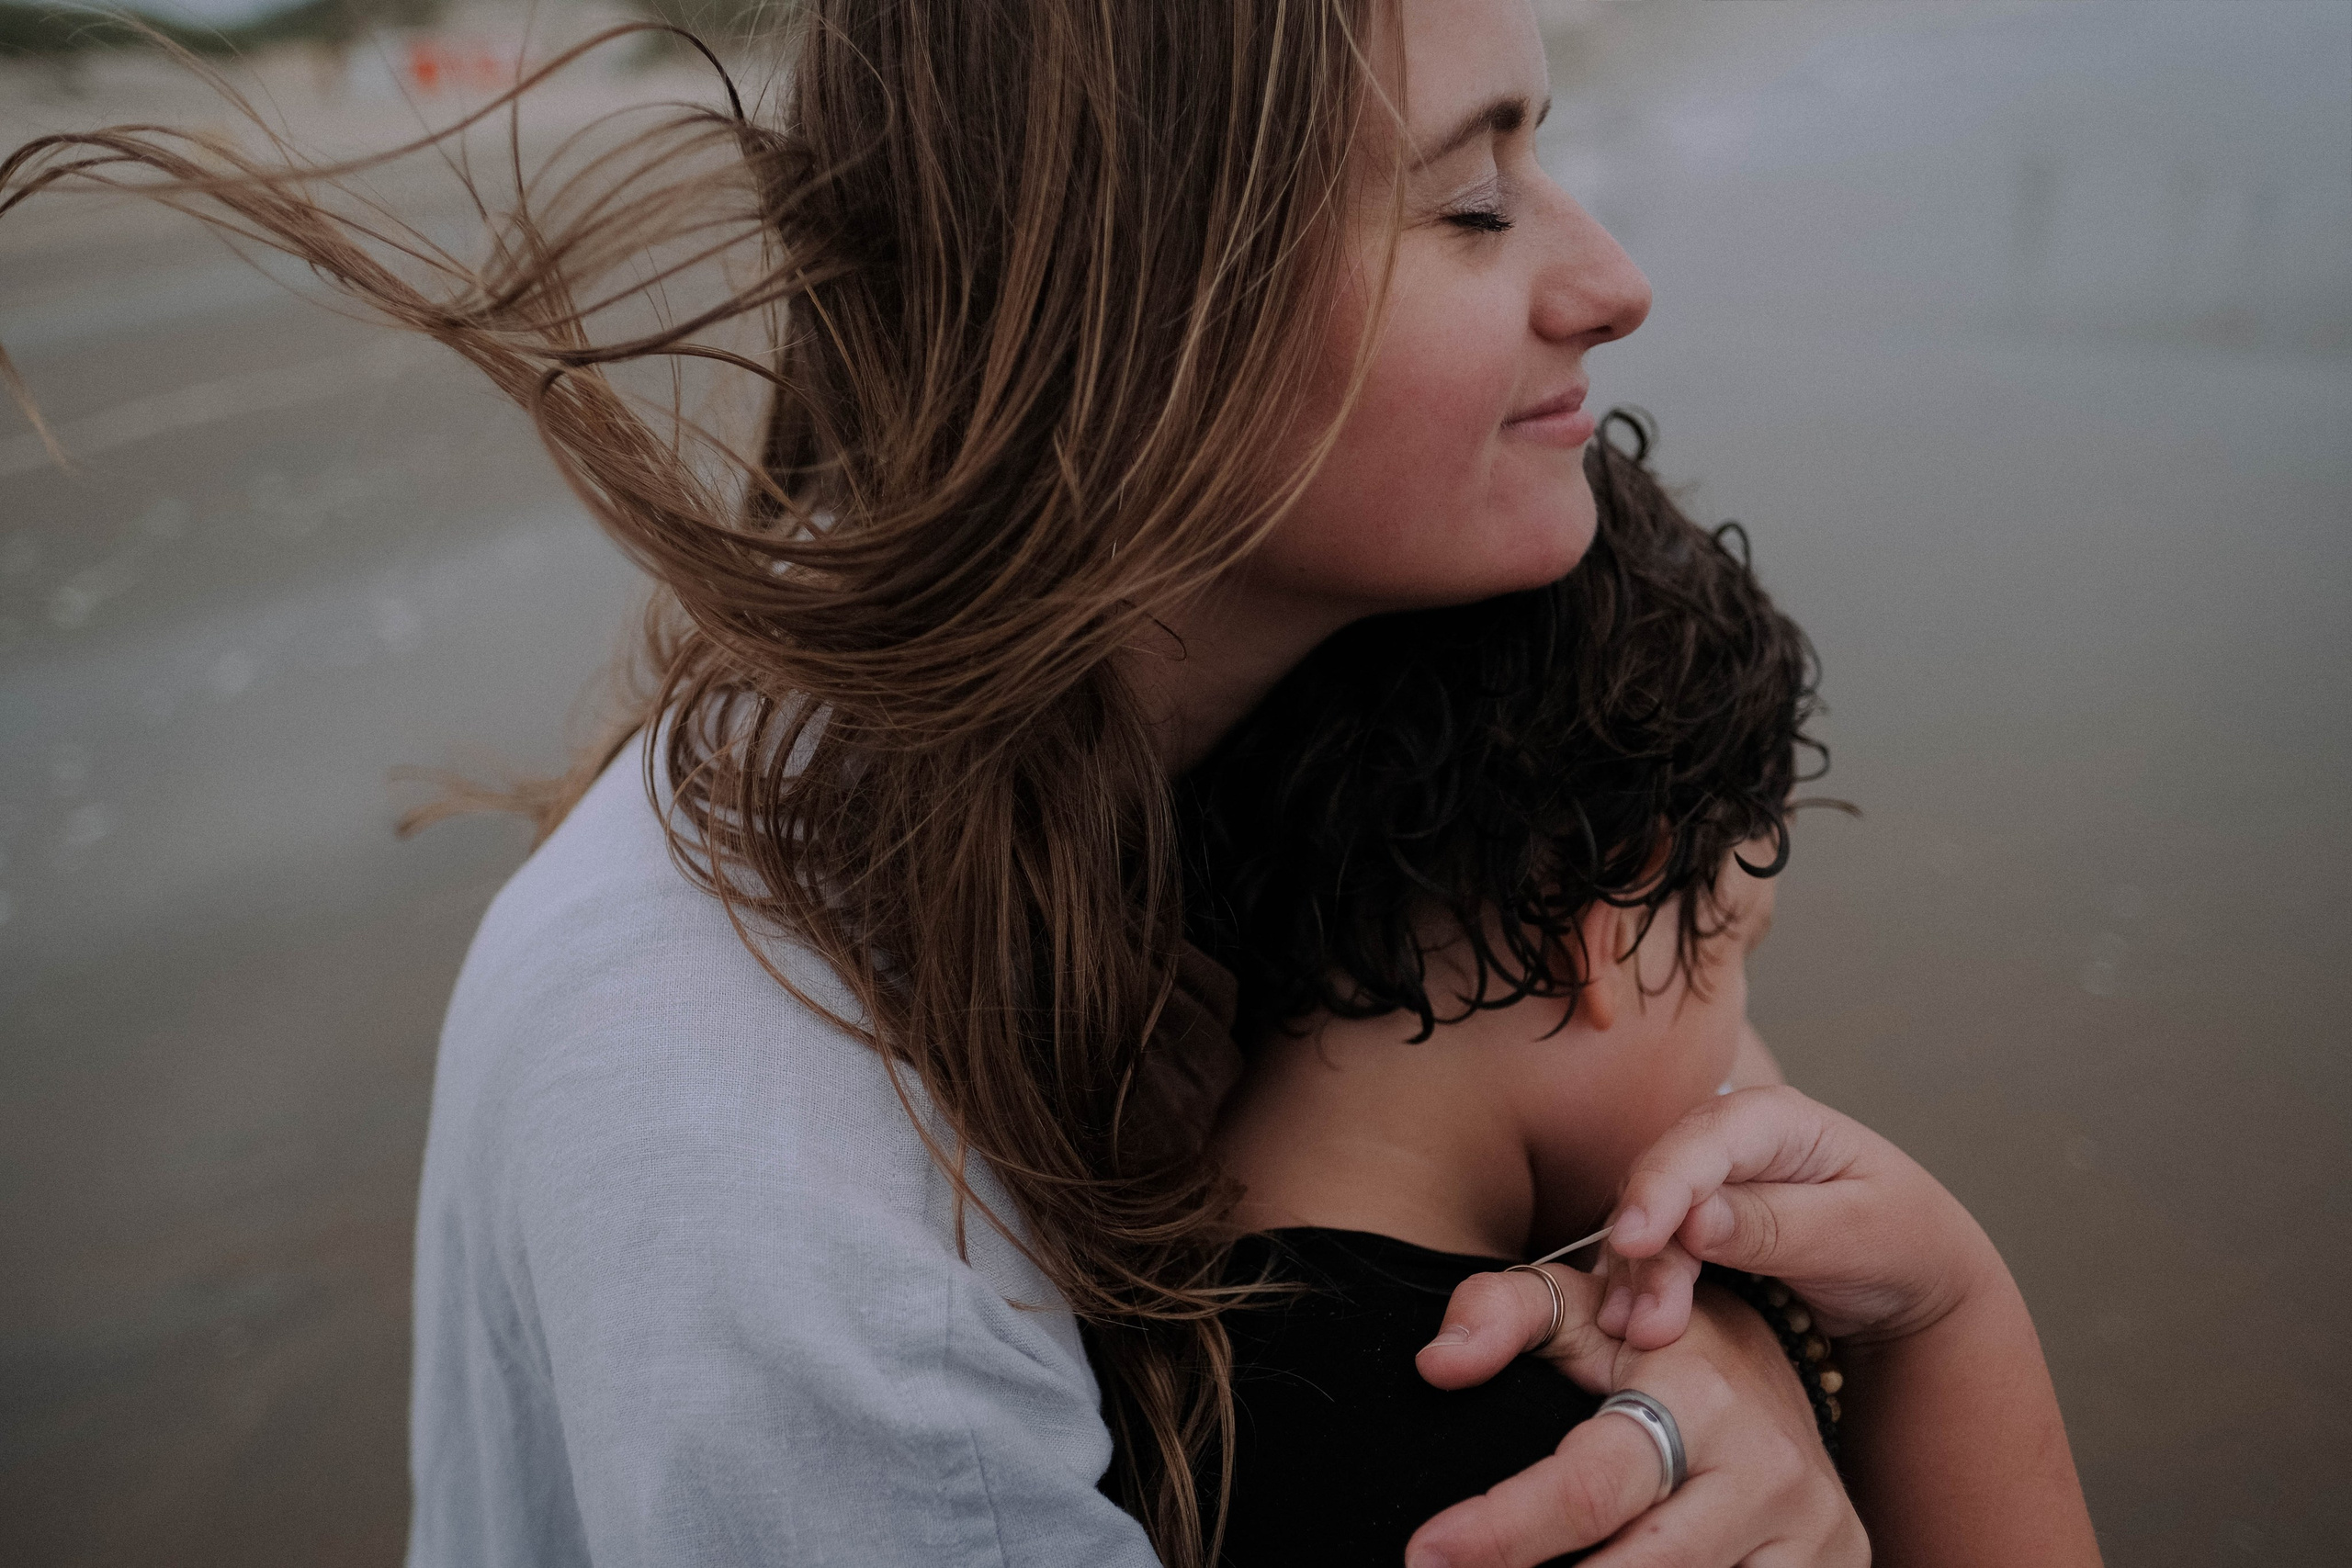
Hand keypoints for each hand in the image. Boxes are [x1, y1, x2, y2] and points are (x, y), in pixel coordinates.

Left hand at [1406, 1264, 1864, 1567]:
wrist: (1780, 1366)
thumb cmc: (1653, 1343)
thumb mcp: (1581, 1306)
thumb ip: (1499, 1311)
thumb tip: (1437, 1362)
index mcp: (1697, 1399)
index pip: (1588, 1488)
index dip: (1500, 1531)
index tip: (1424, 1555)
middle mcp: (1762, 1471)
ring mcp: (1808, 1533)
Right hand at [1595, 1086, 2003, 1349]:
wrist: (1911, 1280)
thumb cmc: (1901, 1242)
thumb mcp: (1858, 1233)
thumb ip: (1777, 1225)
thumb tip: (1692, 1221)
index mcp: (1774, 1119)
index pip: (1702, 1144)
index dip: (1660, 1189)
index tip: (1634, 1242)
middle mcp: (1721, 1143)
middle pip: (1659, 1186)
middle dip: (1646, 1255)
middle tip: (1649, 1326)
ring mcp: (1699, 1186)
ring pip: (1641, 1222)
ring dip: (1634, 1281)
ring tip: (1638, 1337)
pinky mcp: (1685, 1229)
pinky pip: (1646, 1255)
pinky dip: (1636, 1290)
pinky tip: (1631, 1328)